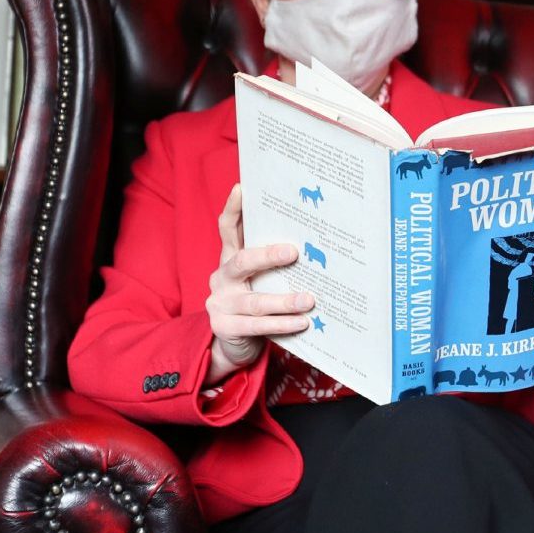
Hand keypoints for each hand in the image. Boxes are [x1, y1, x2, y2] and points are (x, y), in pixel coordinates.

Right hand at [204, 184, 314, 385]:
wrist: (235, 345)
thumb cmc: (257, 304)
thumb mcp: (262, 280)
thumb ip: (275, 264)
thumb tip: (313, 244)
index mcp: (230, 259)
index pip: (227, 228)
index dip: (234, 209)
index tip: (243, 187)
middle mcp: (221, 277)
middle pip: (242, 261)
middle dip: (267, 255)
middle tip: (294, 252)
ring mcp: (220, 302)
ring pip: (255, 300)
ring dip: (285, 300)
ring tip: (309, 300)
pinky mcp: (224, 326)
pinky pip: (256, 325)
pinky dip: (281, 324)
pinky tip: (302, 323)